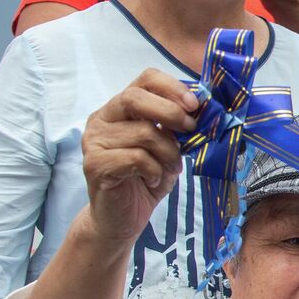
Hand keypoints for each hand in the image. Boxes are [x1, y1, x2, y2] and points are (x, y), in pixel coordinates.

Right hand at [81, 70, 196, 243]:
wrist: (121, 219)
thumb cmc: (146, 179)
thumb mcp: (168, 147)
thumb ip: (178, 127)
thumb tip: (204, 110)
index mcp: (119, 108)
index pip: (145, 79)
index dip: (172, 87)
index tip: (195, 104)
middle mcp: (101, 119)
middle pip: (136, 98)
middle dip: (170, 112)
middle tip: (190, 130)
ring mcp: (94, 141)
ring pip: (144, 133)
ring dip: (168, 153)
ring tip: (168, 168)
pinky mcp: (95, 164)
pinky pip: (137, 158)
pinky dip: (154, 170)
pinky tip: (152, 179)